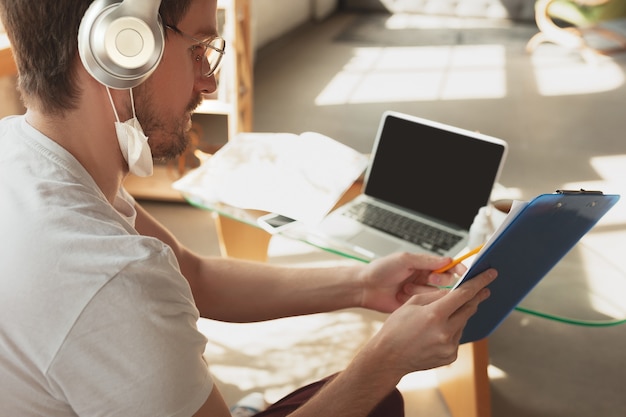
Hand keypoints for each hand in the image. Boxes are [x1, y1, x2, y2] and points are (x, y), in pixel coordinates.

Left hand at [356, 252, 466, 313]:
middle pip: (446, 281)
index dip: (458, 269)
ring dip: (423, 291)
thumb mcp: (403, 260)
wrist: (364, 288)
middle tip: (430, 279)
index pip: (447, 266)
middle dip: (440, 280)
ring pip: (436, 294)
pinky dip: (418, 301)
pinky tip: (403, 296)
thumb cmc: (380, 270)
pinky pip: (427, 305)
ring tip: (405, 288)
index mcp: (423, 264)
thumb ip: (426, 260)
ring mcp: (420, 292)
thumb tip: (447, 260)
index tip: (465, 273)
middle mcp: (424, 278)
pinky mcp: (415, 305)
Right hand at [361, 267, 496, 376]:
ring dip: (459, 315)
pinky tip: (436, 332)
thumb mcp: (412, 303)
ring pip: (463, 323)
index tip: (490, 275)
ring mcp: (449, 346)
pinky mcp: (450, 356)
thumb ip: (436, 296)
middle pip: (469, 308)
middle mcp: (445, 332)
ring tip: (440, 317)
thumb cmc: (396, 328)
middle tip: (482, 290)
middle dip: (475, 297)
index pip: (464, 294)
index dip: (479, 282)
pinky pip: (457, 337)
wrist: (388, 357)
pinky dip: (452, 330)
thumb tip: (454, 291)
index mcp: (435, 315)